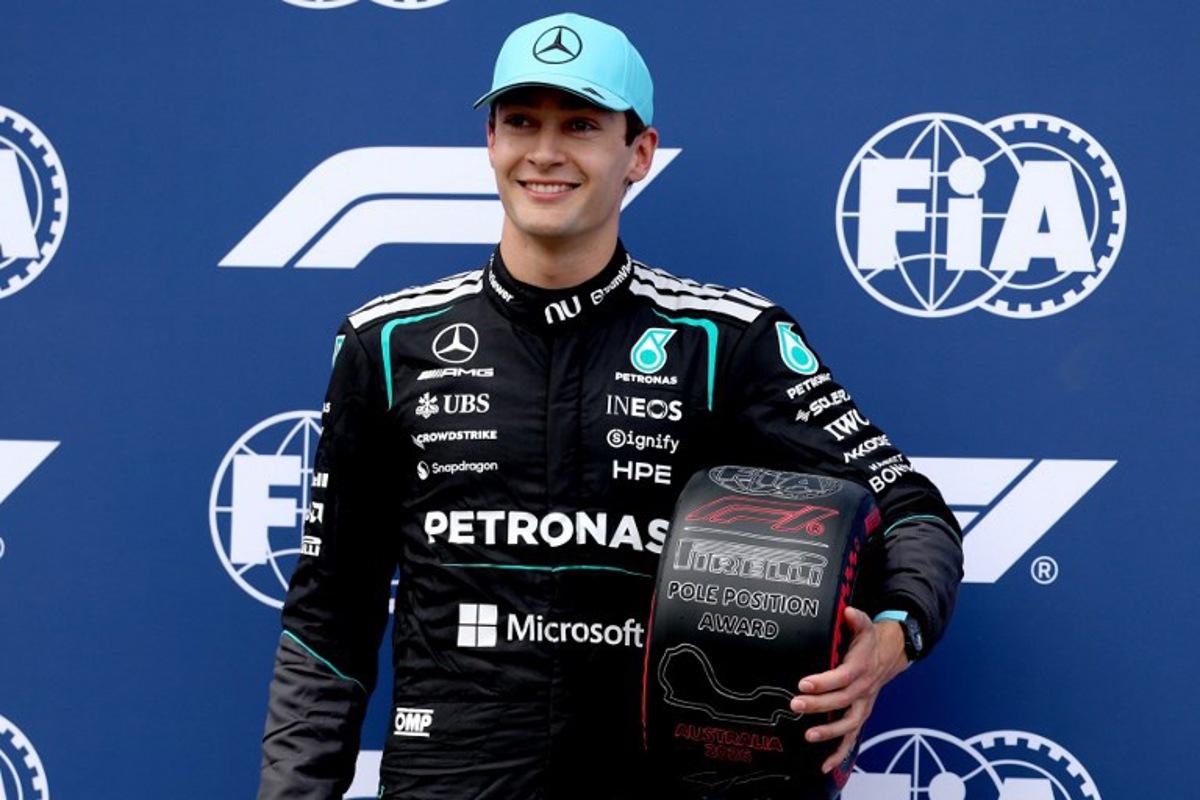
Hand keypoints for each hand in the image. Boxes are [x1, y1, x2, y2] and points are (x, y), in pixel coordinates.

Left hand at [788, 607, 909, 772]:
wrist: (889, 656)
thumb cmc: (869, 642)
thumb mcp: (865, 626)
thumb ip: (856, 619)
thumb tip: (846, 611)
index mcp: (861, 668)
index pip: (843, 677)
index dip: (824, 681)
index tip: (804, 683)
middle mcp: (863, 690)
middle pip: (842, 701)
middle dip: (819, 706)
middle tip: (796, 705)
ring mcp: (862, 706)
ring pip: (849, 724)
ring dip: (830, 732)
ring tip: (809, 736)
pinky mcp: (859, 716)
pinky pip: (851, 738)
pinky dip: (839, 754)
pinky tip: (824, 766)